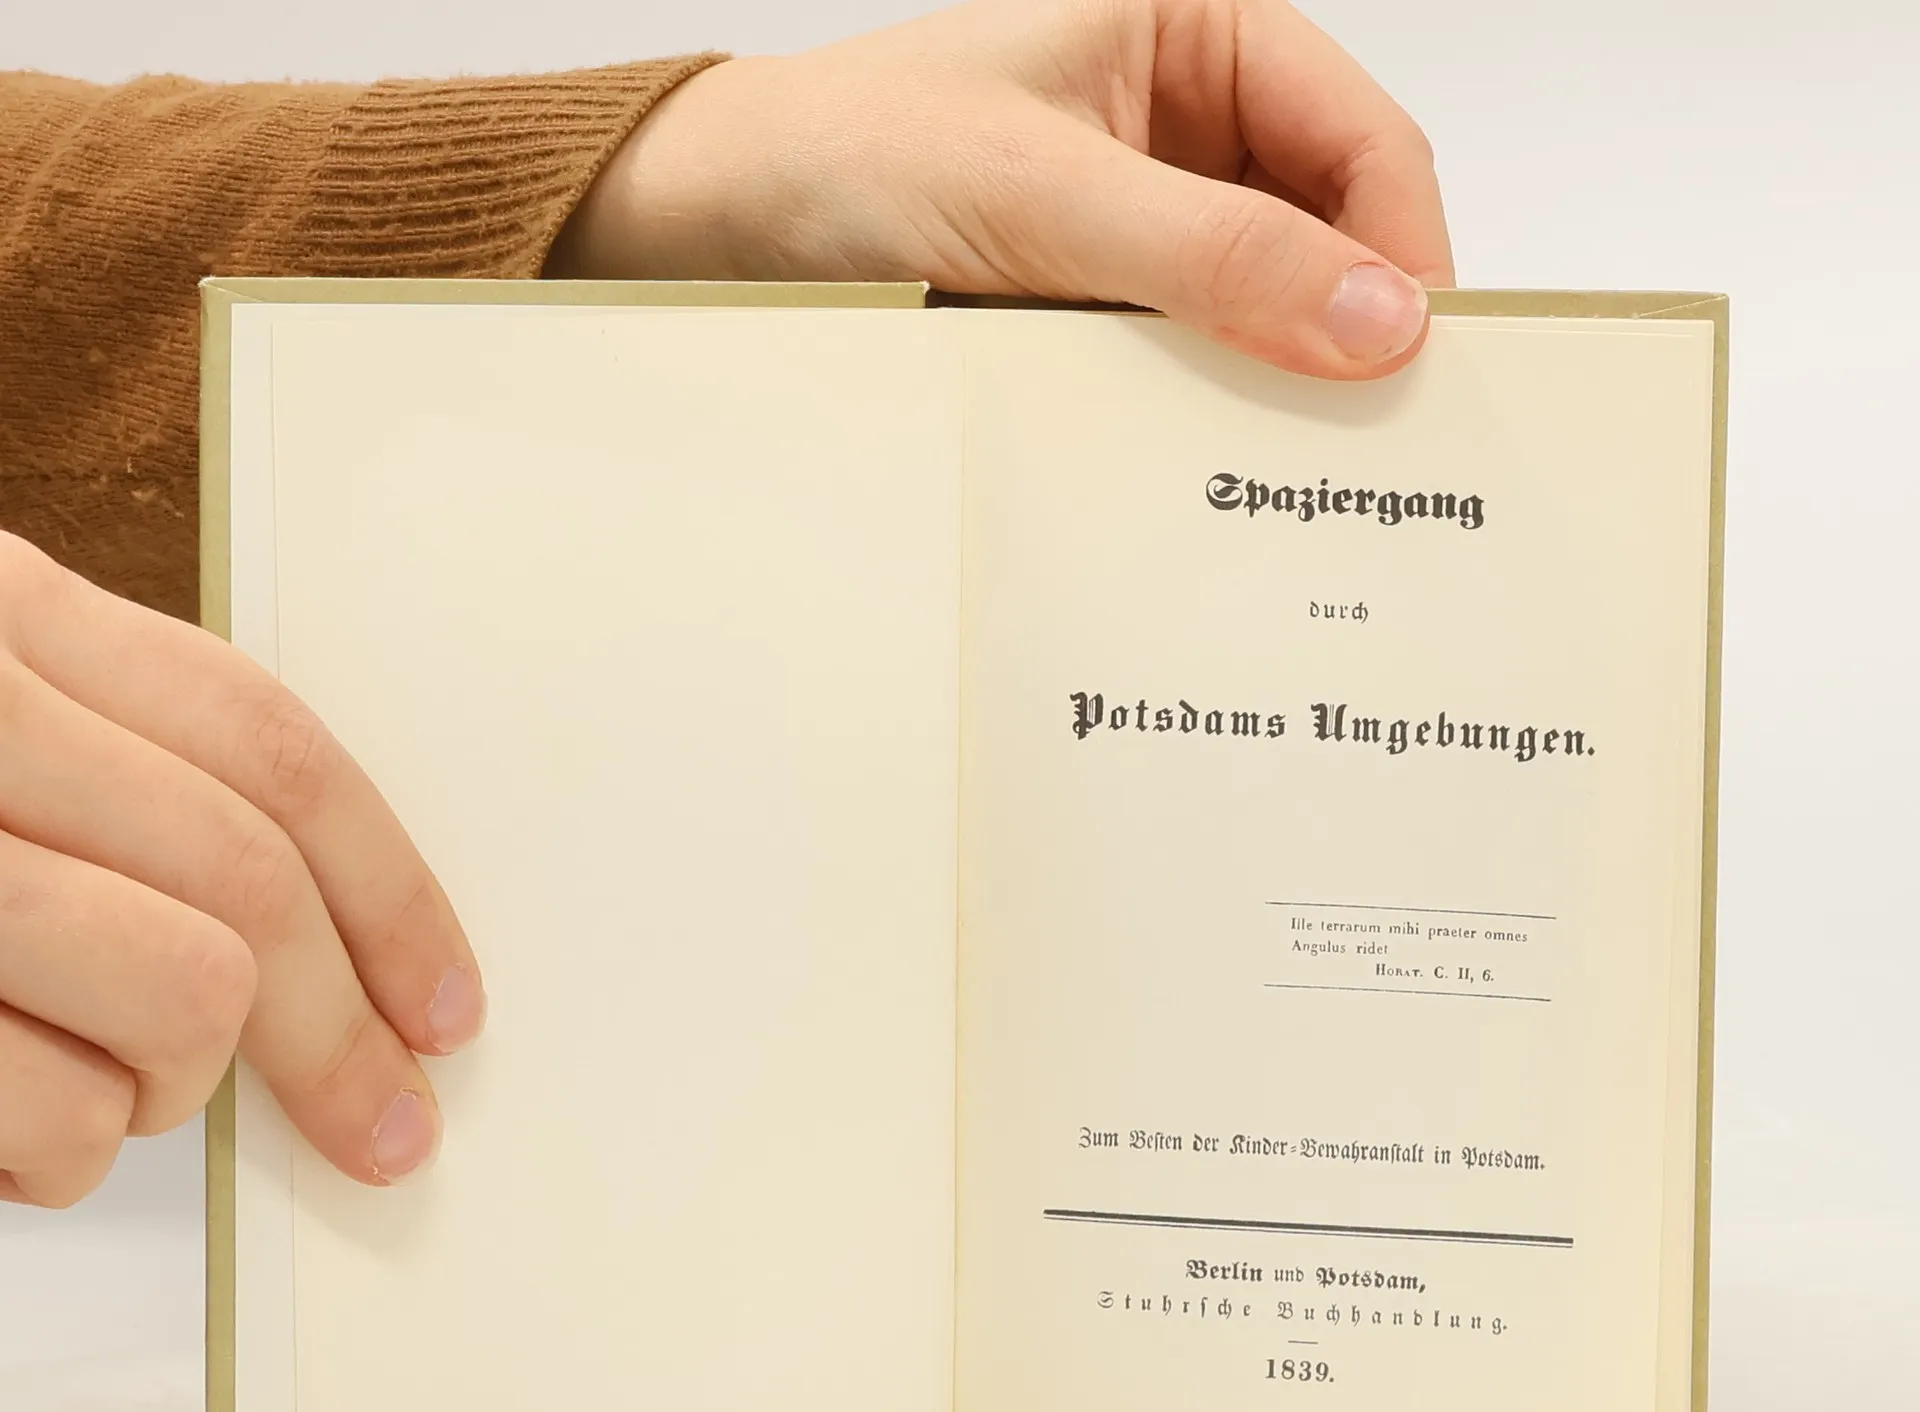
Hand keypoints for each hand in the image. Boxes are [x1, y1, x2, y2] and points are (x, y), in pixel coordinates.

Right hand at [0, 536, 482, 1207]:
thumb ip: (124, 781)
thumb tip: (325, 934)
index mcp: (6, 616)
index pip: (266, 746)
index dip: (390, 889)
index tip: (450, 1002)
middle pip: (249, 882)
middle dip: (340, 1033)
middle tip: (386, 1128)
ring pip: (181, 995)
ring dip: (170, 1089)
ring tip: (101, 1095)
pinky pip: (54, 1112)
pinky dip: (57, 1157)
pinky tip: (12, 1127)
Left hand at [552, 0, 1451, 378]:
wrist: (728, 226)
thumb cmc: (853, 154)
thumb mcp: (1045, 195)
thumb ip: (1214, 257)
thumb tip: (1375, 320)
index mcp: (1199, 31)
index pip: (1363, 140)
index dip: (1402, 251)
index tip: (1413, 364)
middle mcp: (1189, 117)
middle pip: (1331, 227)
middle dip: (1349, 325)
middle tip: (1367, 436)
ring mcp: (1151, 213)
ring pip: (1269, 301)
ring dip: (1277, 372)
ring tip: (1285, 455)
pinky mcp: (1108, 294)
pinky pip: (1195, 351)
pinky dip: (1209, 400)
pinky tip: (1205, 448)